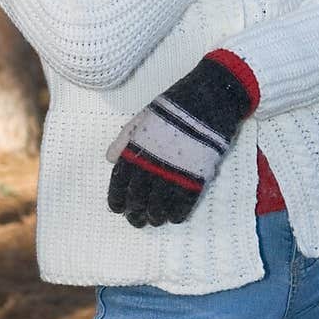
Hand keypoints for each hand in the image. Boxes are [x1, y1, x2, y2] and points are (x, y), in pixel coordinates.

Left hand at [106, 54, 254, 227]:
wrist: (208, 99)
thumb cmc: (174, 107)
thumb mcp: (143, 117)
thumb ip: (125, 139)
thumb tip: (110, 159)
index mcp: (137, 150)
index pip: (120, 182)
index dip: (117, 199)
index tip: (118, 208)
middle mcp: (152, 165)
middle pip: (138, 199)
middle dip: (135, 213)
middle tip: (136, 220)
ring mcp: (174, 172)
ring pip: (159, 206)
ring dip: (155, 217)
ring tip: (154, 220)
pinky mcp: (196, 177)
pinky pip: (184, 203)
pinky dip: (177, 214)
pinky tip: (174, 218)